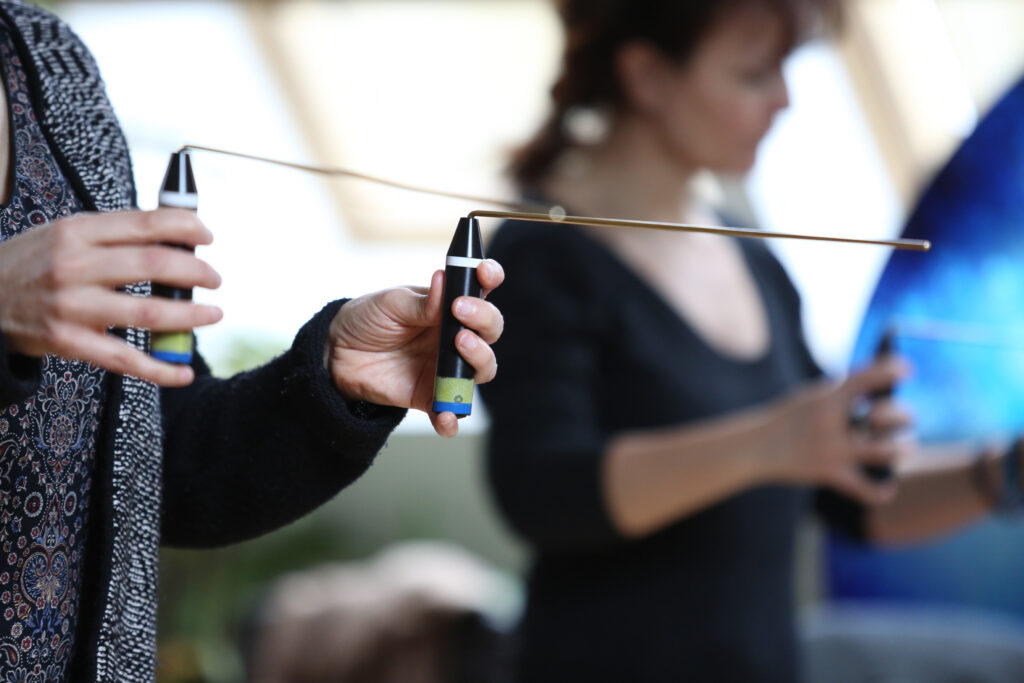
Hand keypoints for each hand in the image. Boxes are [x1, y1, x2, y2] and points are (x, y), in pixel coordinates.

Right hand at [0, 209, 222, 385]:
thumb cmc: (31, 265)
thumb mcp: (62, 234)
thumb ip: (111, 235)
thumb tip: (174, 236)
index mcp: (77, 232)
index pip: (146, 223)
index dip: (186, 228)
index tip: (207, 236)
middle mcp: (74, 266)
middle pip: (153, 265)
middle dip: (196, 272)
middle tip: (215, 278)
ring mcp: (71, 306)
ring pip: (148, 312)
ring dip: (190, 316)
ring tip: (212, 315)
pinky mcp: (67, 342)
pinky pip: (124, 360)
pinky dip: (160, 369)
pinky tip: (183, 373)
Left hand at [327, 260, 504, 437]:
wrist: (338, 353)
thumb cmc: (368, 320)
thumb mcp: (392, 303)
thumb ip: (423, 302)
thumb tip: (444, 282)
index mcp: (449, 306)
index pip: (481, 289)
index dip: (490, 277)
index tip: (484, 272)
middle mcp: (455, 335)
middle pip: (490, 329)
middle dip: (484, 318)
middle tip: (460, 312)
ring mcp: (447, 367)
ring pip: (483, 368)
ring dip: (480, 357)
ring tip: (460, 344)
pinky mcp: (432, 396)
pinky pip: (452, 412)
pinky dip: (454, 418)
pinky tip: (447, 415)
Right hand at [762, 357, 912, 503]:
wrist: (755, 447)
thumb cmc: (787, 420)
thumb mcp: (810, 398)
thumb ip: (841, 393)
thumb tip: (881, 389)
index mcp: (827, 397)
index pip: (867, 377)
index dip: (891, 369)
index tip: (907, 369)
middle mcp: (832, 421)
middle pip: (887, 417)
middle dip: (903, 416)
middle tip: (908, 419)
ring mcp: (832, 449)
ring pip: (885, 452)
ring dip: (901, 450)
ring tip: (904, 448)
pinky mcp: (829, 473)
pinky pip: (864, 488)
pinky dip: (879, 491)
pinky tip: (888, 488)